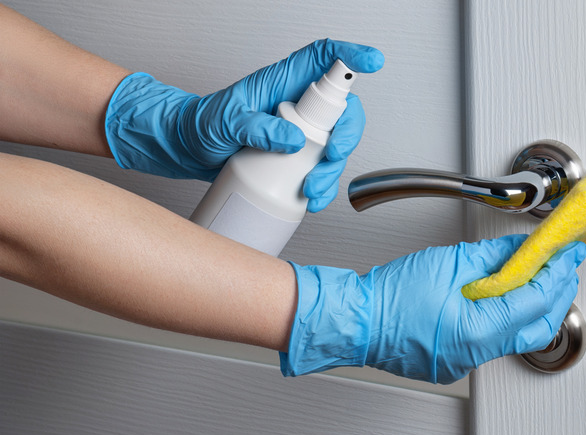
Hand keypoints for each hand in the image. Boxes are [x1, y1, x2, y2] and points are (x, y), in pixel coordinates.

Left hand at [105, 39, 383, 210]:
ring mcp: (299, 131)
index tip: (370, 61)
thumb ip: (257, 127)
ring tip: (313, 189)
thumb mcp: (224, 122)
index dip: (350, 56)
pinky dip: (322, 186)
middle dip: (347, 135)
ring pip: (335, 145)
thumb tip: (291, 138)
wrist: (188, 150)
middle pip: (343, 110)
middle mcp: (296, 104)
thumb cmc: (202, 124)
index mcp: (282, 82)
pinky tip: (311, 199)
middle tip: (332, 154)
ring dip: (333, 170)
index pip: (323, 59)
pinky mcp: (296, 156)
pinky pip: (321, 168)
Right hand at [281, 235, 585, 383]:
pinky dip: (510, 316)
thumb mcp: (447, 263)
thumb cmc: (389, 296)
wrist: (356, 320)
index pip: (535, 302)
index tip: (568, 253)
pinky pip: (495, 340)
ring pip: (519, 336)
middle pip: (537, 326)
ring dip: (536, 305)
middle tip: (565, 264)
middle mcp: (476, 353)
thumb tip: (521, 249)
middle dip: (557, 293)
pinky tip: (509, 295)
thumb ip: (492, 257)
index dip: (557, 274)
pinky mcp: (456, 359)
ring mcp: (466, 361)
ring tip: (542, 275)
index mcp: (477, 331)